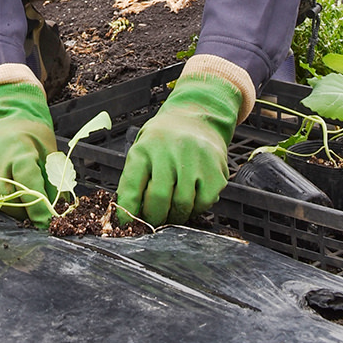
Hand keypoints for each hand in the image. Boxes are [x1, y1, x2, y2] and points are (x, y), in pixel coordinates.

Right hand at [0, 82, 56, 228]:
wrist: (8, 119)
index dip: (37, 207)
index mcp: (22, 151)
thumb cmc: (32, 140)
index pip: (29, 185)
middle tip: (27, 212)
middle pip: (4, 195)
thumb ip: (51, 182)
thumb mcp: (48, 154)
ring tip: (11, 197)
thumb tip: (57, 211)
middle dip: (17, 210)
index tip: (43, 223)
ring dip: (0, 205)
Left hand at [116, 74, 240, 226]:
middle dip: (155, 218)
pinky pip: (204, 203)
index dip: (128, 210)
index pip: (132, 185)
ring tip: (172, 213)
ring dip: (176, 217)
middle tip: (154, 222)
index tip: (127, 223)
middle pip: (159, 198)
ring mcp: (194, 160)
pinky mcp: (215, 170)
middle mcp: (169, 151)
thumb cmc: (164, 140)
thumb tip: (128, 215)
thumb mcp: (142, 149)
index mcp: (145, 148)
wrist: (196, 118)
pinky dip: (196, 209)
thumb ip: (134, 180)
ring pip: (182, 204)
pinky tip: (191, 201)